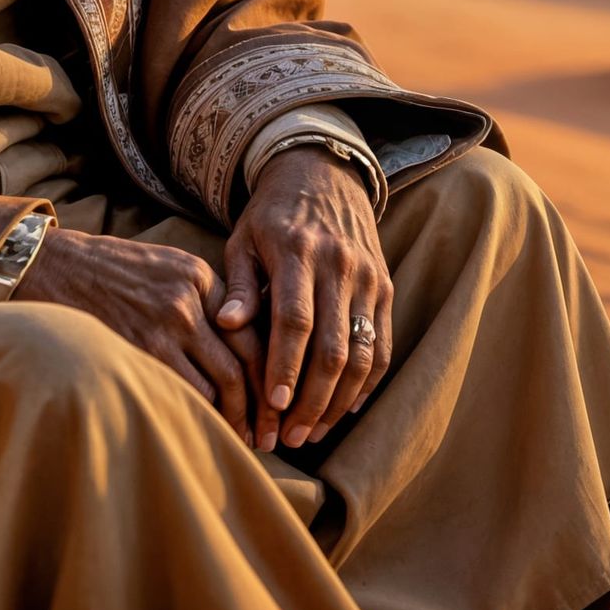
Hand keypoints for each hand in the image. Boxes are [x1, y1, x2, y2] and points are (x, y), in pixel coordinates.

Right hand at [15, 226, 253, 440]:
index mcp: (198, 275)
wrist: (54, 266)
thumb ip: (203, 295)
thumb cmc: (111, 269)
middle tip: (267, 435)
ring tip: (239, 439)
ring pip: (214, 387)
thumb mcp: (165, 264)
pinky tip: (201, 431)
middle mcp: (186, 300)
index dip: (268, 371)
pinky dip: (195, 417)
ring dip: (230, 418)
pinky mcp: (135, 351)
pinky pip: (179, 394)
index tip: (274, 401)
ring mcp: (161, 327)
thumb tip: (240, 340)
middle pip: (240, 363)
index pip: (249, 331)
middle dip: (258, 407)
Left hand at [216, 145, 392, 453]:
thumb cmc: (271, 215)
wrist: (322, 175)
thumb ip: (238, 284)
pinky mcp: (385, 288)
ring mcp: (368, 278)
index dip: (286, 365)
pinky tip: (346, 408)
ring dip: (339, 401)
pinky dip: (367, 383)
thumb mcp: (244, 239)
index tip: (274, 404)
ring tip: (313, 431)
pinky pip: (382, 345)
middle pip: (333, 347)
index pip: (296, 320)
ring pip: (362, 354)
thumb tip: (225, 325)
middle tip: (290, 435)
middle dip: (313, 399)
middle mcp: (339, 266)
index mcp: (298, 252)